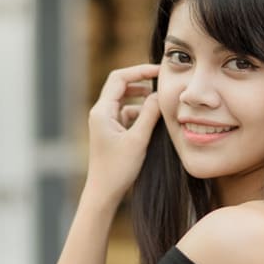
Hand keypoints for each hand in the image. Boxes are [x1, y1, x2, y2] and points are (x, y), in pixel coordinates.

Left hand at [85, 64, 161, 205]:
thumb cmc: (118, 169)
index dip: (140, 71)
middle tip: (163, 83)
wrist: (104, 193)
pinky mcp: (112, 132)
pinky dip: (141, 114)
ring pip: (126, 101)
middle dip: (142, 83)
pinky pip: (127, 114)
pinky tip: (155, 122)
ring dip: (143, 100)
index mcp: (102, 111)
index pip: (120, 78)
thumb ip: (149, 114)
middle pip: (121, 86)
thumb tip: (159, 94)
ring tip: (161, 104)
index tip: (159, 71)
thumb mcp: (138, 140)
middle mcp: (101, 113)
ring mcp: (105, 122)